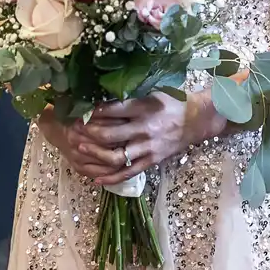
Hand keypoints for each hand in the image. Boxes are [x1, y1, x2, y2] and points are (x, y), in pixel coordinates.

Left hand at [61, 94, 220, 186]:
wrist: (197, 120)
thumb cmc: (171, 102)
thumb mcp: (153, 91)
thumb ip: (130, 94)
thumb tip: (101, 91)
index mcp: (144, 108)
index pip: (112, 110)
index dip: (92, 112)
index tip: (78, 110)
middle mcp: (144, 128)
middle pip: (109, 135)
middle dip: (87, 133)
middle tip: (73, 130)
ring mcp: (147, 147)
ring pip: (115, 156)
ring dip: (94, 154)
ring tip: (79, 149)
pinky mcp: (151, 161)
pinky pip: (128, 172)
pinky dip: (110, 177)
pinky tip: (96, 178)